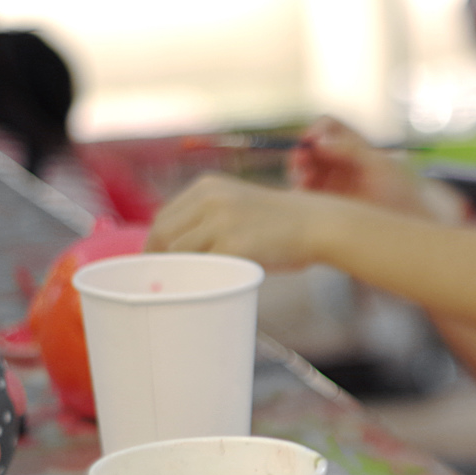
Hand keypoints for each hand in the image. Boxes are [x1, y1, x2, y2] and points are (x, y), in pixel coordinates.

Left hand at [147, 173, 334, 271]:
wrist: (319, 224)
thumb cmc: (283, 223)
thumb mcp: (239, 206)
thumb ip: (209, 219)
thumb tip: (179, 253)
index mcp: (206, 186)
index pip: (164, 217)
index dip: (157, 244)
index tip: (161, 264)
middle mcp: (208, 198)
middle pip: (163, 235)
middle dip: (160, 261)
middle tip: (167, 282)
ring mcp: (219, 221)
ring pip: (178, 253)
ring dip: (178, 273)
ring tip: (187, 287)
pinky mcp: (233, 244)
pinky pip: (202, 268)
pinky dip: (199, 280)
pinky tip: (205, 288)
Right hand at [288, 116, 428, 216]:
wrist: (408, 226)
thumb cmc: (401, 194)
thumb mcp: (380, 167)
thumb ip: (350, 150)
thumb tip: (318, 142)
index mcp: (353, 146)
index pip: (328, 127)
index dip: (317, 130)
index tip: (310, 142)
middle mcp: (339, 161)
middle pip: (310, 148)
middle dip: (301, 153)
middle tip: (301, 163)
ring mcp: (330, 183)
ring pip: (302, 170)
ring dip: (297, 173)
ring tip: (304, 181)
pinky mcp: (325, 205)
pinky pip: (304, 195)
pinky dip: (300, 193)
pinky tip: (305, 196)